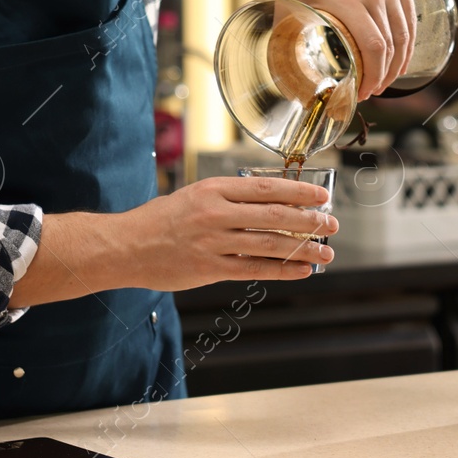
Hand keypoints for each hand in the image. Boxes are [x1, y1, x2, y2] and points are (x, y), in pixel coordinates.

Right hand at [114, 176, 337, 290]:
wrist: (125, 246)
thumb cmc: (160, 220)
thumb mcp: (194, 196)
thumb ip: (228, 199)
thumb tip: (270, 202)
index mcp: (213, 189)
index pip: (265, 188)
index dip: (298, 192)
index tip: (321, 196)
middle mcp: (215, 214)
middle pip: (274, 216)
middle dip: (309, 221)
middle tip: (332, 224)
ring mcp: (213, 242)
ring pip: (269, 244)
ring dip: (303, 249)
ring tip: (326, 252)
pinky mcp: (209, 268)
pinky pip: (254, 269)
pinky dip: (282, 269)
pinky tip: (301, 270)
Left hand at [279, 0, 413, 96]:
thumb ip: (285, 30)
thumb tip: (280, 63)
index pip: (372, 49)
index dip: (372, 77)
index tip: (364, 92)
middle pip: (390, 46)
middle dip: (384, 76)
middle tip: (372, 91)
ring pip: (404, 33)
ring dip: (399, 62)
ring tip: (387, 78)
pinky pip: (409, 16)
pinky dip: (408, 40)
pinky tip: (402, 54)